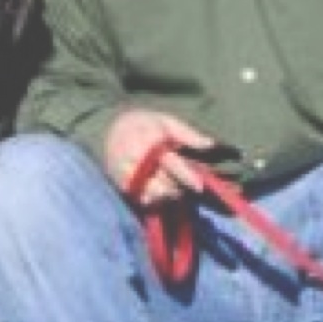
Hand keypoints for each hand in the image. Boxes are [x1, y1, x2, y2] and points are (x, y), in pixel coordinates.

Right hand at [103, 108, 220, 204]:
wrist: (111, 128)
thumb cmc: (146, 124)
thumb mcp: (167, 121)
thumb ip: (188, 134)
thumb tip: (211, 144)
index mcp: (150, 142)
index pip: (171, 163)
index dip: (186, 176)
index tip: (200, 187)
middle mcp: (136, 160)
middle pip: (164, 184)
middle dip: (179, 186)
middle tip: (188, 183)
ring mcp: (127, 175)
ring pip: (154, 195)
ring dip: (169, 193)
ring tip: (172, 184)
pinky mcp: (122, 186)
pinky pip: (143, 200)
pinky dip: (156, 199)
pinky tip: (159, 188)